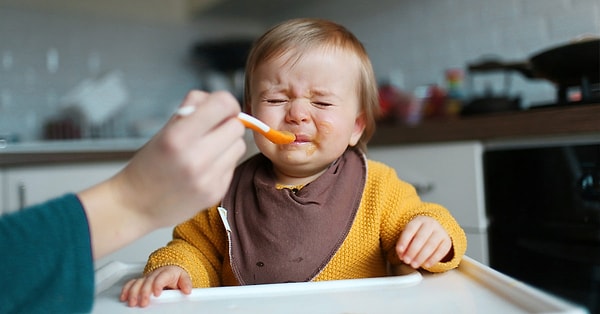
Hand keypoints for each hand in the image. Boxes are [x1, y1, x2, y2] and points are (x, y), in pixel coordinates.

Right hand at [79, 90, 245, 258]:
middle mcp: (195, 158)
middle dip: (226, 124)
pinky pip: (234, 166)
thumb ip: (194, 110)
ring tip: (207, 150)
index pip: (223, 104)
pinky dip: (224, 163)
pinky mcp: (216, 192)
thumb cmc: (149, 164)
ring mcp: (208, 178)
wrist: (136, 206)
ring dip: (228, 144)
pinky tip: (205, 168)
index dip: (226, 103)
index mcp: (178, 137)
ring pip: (240, 146)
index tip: (220, 108)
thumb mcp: (165, 129)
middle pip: (236, 126)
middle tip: (211, 130)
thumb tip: (223, 102)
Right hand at [120, 266, 191, 307]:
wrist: (169, 266)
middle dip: (144, 292)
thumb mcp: (183, 277)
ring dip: (133, 292)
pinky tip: (124, 297)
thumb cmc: (175, 274)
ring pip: (137, 282)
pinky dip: (126, 289)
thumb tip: (187, 289)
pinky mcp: (141, 280)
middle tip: (143, 302)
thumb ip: (186, 282)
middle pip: (147, 281)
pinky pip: (131, 283)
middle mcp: (155, 274)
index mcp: (166, 272)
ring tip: (132, 302)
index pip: (161, 277)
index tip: (157, 293)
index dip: (158, 284)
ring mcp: (147, 277)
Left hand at [395, 216, 451, 268]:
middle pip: (421, 237)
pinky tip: (426, 265)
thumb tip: (402, 255)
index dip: (404, 241)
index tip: (399, 251)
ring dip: (421, 257)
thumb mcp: (409, 235)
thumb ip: (403, 245)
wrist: (434, 231)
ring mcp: (440, 232)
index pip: (410, 229)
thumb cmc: (418, 234)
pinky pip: (441, 251)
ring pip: (431, 244)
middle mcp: (430, 224)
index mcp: (418, 220)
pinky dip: (433, 259)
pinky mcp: (447, 241)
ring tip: (414, 264)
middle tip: (407, 260)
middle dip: (413, 251)